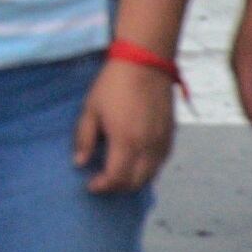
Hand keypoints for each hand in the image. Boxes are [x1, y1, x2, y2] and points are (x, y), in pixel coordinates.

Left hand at [77, 54, 175, 192]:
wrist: (145, 63)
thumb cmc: (113, 84)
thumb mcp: (91, 109)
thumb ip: (85, 138)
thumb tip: (80, 162)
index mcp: (126, 141)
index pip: (116, 179)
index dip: (102, 187)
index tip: (91, 185)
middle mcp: (148, 147)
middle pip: (135, 183)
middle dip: (117, 188)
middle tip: (103, 182)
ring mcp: (162, 142)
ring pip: (151, 176)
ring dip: (134, 181)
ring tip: (118, 174)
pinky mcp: (171, 136)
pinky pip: (161, 163)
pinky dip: (148, 170)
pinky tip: (135, 163)